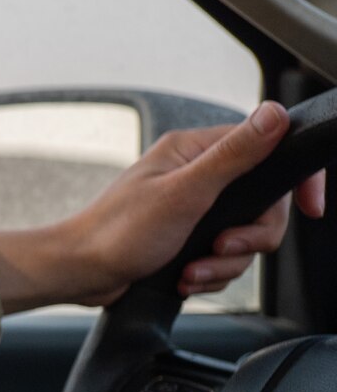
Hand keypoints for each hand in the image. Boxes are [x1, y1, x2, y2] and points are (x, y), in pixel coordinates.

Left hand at [0, 101, 327, 310]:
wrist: (81, 274)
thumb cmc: (119, 231)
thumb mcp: (185, 192)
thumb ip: (234, 155)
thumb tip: (275, 114)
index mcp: (195, 151)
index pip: (269, 149)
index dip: (296, 179)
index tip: (311, 206)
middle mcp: (197, 175)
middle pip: (265, 205)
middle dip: (250, 236)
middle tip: (221, 247)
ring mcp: (194, 209)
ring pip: (246, 237)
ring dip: (224, 263)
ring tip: (190, 269)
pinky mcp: (188, 239)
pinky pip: (224, 259)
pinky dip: (209, 274)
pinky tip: (182, 277)